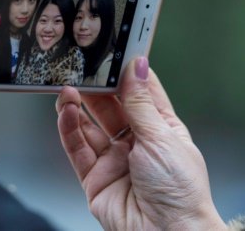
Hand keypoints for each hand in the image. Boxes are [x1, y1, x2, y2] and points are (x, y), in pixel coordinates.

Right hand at [56, 57, 225, 229]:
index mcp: (160, 131)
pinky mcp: (94, 177)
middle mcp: (135, 143)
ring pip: (89, 127)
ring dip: (77, 107)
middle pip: (110, 109)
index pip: (141, 95)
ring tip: (66, 89)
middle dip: (96, 89)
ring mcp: (113, 160)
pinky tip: (67, 113)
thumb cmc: (179, 190)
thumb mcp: (160, 138)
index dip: (128, 75)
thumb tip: (137, 66)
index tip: (114, 54)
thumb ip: (140, 103)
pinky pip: (77, 149)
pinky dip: (70, 130)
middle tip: (80, 70)